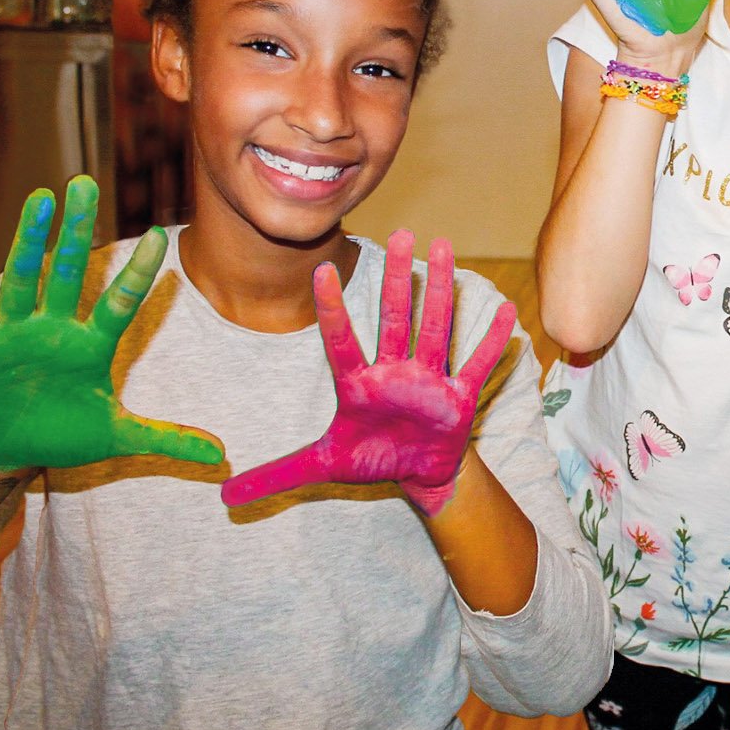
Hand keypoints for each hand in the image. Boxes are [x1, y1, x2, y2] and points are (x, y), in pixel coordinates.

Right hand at [0, 176, 222, 472]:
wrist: (5, 452)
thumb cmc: (62, 434)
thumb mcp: (116, 439)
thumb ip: (168, 440)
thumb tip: (222, 455)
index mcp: (90, 345)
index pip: (120, 301)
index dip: (138, 272)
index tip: (159, 237)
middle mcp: (53, 329)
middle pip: (69, 272)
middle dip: (77, 231)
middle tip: (86, 183)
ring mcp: (10, 334)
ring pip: (21, 279)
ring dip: (27, 241)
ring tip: (38, 199)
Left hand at [220, 231, 517, 516]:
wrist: (417, 472)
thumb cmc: (370, 458)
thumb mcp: (320, 467)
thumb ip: (276, 475)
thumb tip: (222, 495)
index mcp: (358, 384)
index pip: (340, 341)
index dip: (331, 309)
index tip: (322, 269)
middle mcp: (394, 372)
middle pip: (394, 319)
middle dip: (398, 278)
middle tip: (401, 233)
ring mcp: (428, 380)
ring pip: (436, 328)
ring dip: (441, 290)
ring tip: (445, 247)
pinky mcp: (458, 396)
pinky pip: (477, 364)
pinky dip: (491, 341)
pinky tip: (506, 310)